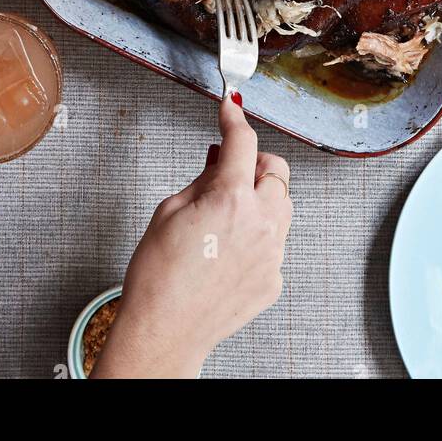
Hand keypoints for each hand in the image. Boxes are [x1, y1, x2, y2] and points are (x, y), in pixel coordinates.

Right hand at [92, 97, 291, 378]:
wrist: (165, 331)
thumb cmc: (158, 278)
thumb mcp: (170, 211)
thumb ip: (203, 179)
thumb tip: (219, 161)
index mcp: (230, 199)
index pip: (242, 141)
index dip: (234, 118)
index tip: (231, 109)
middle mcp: (260, 223)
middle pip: (276, 169)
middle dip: (254, 160)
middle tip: (229, 167)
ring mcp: (272, 253)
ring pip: (283, 203)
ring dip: (261, 195)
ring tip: (229, 209)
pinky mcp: (273, 278)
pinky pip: (276, 240)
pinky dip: (259, 233)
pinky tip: (230, 245)